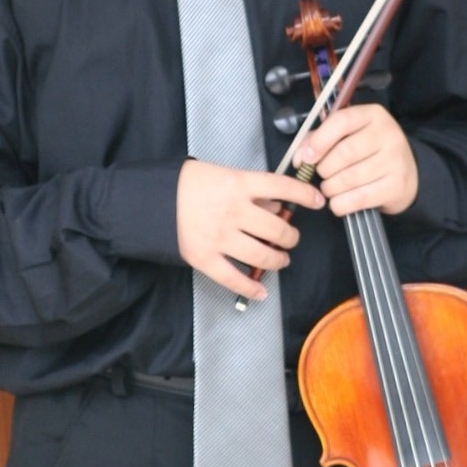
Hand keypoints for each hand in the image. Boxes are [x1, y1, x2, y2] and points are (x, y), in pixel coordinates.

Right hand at [176, 160, 323, 304]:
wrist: (149, 199)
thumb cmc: (186, 183)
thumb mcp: (221, 174)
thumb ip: (250, 190)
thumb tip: (276, 204)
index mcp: (238, 184)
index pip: (282, 187)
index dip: (304, 195)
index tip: (317, 201)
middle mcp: (233, 211)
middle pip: (277, 229)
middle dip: (291, 237)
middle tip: (291, 239)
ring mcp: (220, 237)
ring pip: (262, 256)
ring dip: (278, 261)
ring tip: (280, 259)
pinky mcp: (205, 258)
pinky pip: (234, 279)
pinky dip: (251, 289)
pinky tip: (261, 291)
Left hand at [298, 104, 418, 217]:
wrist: (407, 174)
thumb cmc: (369, 152)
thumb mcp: (349, 135)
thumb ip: (320, 139)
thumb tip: (300, 158)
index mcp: (372, 115)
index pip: (341, 121)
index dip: (319, 141)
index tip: (306, 158)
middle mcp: (387, 134)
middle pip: (344, 153)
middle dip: (324, 169)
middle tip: (322, 175)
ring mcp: (394, 160)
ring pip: (349, 179)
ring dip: (330, 188)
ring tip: (329, 188)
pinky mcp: (396, 186)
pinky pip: (359, 198)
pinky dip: (340, 204)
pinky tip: (338, 202)